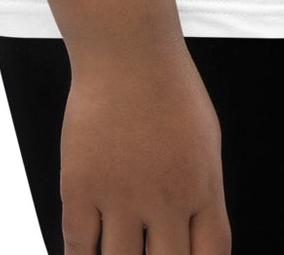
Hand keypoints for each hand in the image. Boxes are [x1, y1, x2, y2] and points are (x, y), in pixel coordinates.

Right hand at [58, 41, 230, 253]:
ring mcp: (120, 195)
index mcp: (203, 186)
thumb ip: (202, 196)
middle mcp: (165, 198)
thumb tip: (196, 243)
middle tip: (150, 252)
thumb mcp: (205, 141)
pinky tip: (89, 252)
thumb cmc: (169, 90)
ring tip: (122, 249)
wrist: (126, 50)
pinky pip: (78, 249)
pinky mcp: (80, 188)